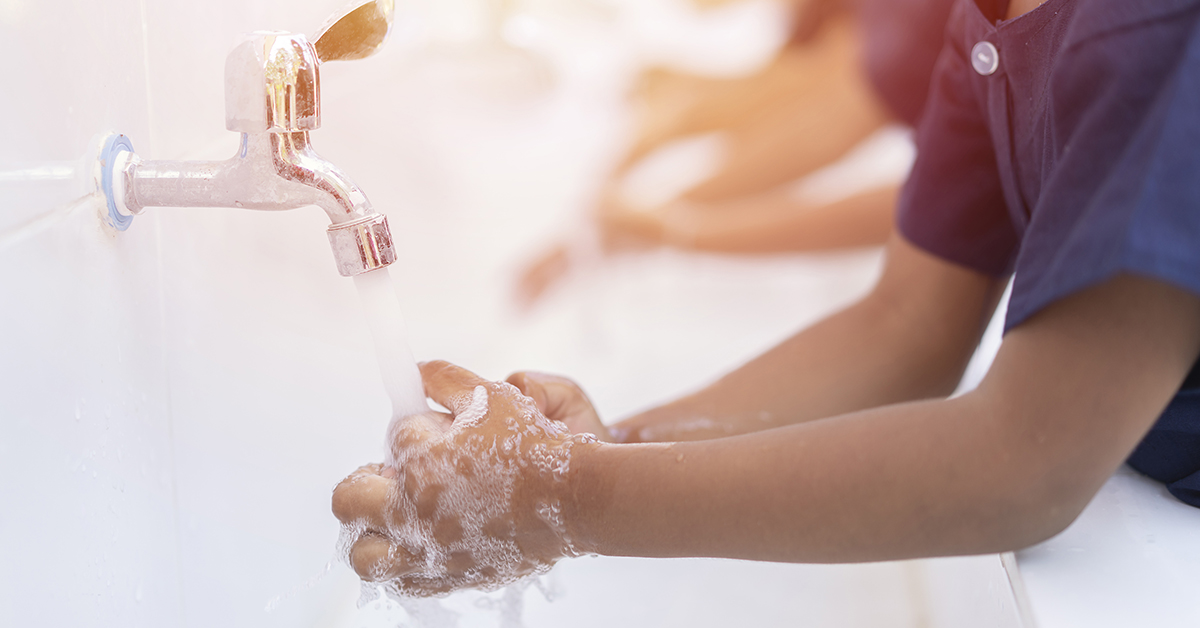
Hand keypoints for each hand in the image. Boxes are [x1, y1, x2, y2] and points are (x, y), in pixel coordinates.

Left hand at [331, 361, 598, 595]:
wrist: (574, 501)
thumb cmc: (536, 449)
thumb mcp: (492, 396)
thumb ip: (445, 379)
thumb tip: (416, 370)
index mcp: (422, 464)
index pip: (394, 436)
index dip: (415, 428)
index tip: (435, 429)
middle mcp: (416, 513)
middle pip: (349, 498)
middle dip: (365, 479)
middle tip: (391, 475)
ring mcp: (430, 552)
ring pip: (362, 553)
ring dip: (369, 531)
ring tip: (395, 516)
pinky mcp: (449, 577)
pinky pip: (402, 582)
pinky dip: (402, 564)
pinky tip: (421, 544)